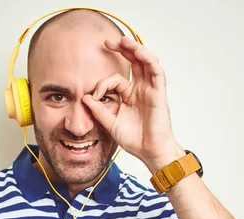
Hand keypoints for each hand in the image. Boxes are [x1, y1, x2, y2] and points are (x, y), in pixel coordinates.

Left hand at [82, 36, 184, 171]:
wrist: (150, 152)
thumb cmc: (135, 140)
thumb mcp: (110, 123)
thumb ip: (98, 111)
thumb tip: (85, 97)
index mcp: (130, 95)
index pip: (116, 79)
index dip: (103, 83)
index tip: (94, 95)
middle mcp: (141, 89)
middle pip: (134, 62)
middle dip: (122, 49)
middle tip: (108, 41)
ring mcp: (151, 90)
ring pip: (146, 62)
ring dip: (135, 49)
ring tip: (123, 40)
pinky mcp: (159, 93)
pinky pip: (156, 71)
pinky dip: (148, 59)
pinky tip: (138, 52)